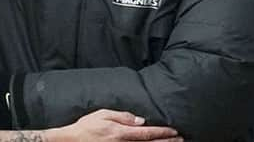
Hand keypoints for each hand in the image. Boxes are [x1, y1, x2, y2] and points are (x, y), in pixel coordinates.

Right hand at [49, 109, 182, 141]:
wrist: (72, 141)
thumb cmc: (86, 127)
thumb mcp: (102, 114)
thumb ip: (122, 116)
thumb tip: (140, 120)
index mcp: (121, 132)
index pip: (147, 132)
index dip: (162, 132)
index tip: (174, 131)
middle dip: (167, 141)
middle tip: (181, 139)